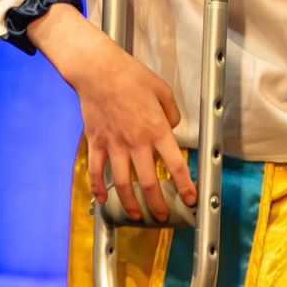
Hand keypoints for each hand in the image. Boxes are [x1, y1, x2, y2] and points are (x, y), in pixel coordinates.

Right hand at [29, 3, 196, 221]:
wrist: (98, 70)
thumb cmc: (131, 76)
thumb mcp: (163, 90)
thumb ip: (172, 113)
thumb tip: (173, 127)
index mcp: (156, 128)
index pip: (175, 164)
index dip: (184, 185)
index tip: (190, 199)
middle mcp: (136, 141)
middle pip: (149, 181)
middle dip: (158, 204)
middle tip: (163, 216)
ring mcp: (114, 143)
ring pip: (123, 182)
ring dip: (130, 203)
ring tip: (136, 215)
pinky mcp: (96, 141)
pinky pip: (96, 170)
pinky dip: (98, 187)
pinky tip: (103, 199)